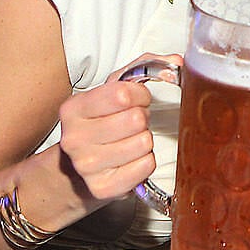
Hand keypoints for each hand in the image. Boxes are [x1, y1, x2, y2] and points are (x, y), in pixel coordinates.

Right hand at [58, 53, 182, 203]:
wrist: (80, 166)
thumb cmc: (103, 121)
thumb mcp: (115, 88)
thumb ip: (145, 66)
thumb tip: (176, 61)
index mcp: (73, 108)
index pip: (123, 95)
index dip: (140, 95)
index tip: (137, 100)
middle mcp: (74, 139)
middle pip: (135, 120)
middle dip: (142, 118)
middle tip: (134, 122)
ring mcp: (86, 166)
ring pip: (143, 143)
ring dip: (145, 140)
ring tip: (132, 140)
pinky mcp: (102, 189)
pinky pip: (145, 167)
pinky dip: (146, 161)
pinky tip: (133, 158)